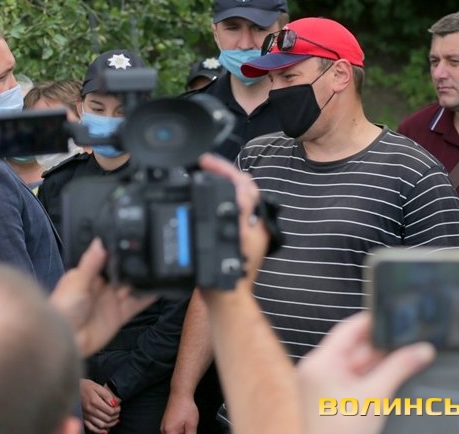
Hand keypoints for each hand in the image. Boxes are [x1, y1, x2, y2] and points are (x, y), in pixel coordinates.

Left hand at [49, 238, 155, 356]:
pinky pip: (136, 305)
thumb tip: (99, 242)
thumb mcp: (77, 281)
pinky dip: (146, 298)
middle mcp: (102, 287)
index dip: (118, 253)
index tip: (132, 241)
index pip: (107, 260)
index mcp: (89, 275)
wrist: (67, 340)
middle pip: (122, 273)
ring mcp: (111, 301)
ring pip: (131, 288)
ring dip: (141, 281)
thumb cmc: (64, 309)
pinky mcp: (119, 315)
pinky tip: (157, 290)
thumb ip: (91, 263)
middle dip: (133, 266)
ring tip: (156, 270)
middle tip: (149, 254)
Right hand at [80, 378, 120, 432]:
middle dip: (115, 417)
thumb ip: (106, 395)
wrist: (72, 389)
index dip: (117, 410)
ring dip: (110, 424)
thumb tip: (114, 403)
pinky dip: (100, 431)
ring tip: (115, 420)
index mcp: (94, 401)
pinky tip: (105, 430)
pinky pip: (92, 428)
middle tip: (118, 413)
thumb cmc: (84, 386)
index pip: (110, 411)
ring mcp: (86, 416)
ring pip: (101, 425)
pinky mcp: (83, 419)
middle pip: (107, 418)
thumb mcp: (96, 386)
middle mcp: (90, 410)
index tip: (118, 407)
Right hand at [160, 392, 198, 433]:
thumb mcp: (192, 425)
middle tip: (188, 429)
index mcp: (169, 432)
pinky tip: (183, 427)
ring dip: (180, 433)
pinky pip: (170, 432)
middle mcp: (164, 430)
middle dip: (182, 433)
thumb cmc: (185, 407)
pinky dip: (177, 432)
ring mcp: (163, 426)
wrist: (180, 393)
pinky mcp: (165, 423)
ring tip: (187, 427)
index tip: (188, 432)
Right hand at [197, 153, 267, 281]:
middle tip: (202, 164)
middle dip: (222, 172)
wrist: (226, 297)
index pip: (243, 183)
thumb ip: (240, 211)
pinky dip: (216, 198)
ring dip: (219, 183)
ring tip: (203, 175)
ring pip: (232, 196)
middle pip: (239, 186)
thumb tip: (240, 184)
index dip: (225, 169)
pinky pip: (226, 208)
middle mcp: (252, 221)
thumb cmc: (231, 272)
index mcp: (256, 218)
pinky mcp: (234, 235)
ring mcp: (244, 228)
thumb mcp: (236, 238)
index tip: (205, 162)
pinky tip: (204, 198)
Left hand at [297, 312, 434, 433]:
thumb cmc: (343, 433)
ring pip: (359, 364)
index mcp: (321, 361)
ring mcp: (324, 384)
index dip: (374, 321)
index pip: (349, 328)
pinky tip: (393, 377)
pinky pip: (356, 379)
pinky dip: (374, 378)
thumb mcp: (376, 396)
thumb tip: (423, 349)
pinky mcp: (332, 397)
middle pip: (357, 347)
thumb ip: (399, 368)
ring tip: (408, 359)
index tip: (396, 316)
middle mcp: (318, 368)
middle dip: (384, 347)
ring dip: (381, 364)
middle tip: (412, 341)